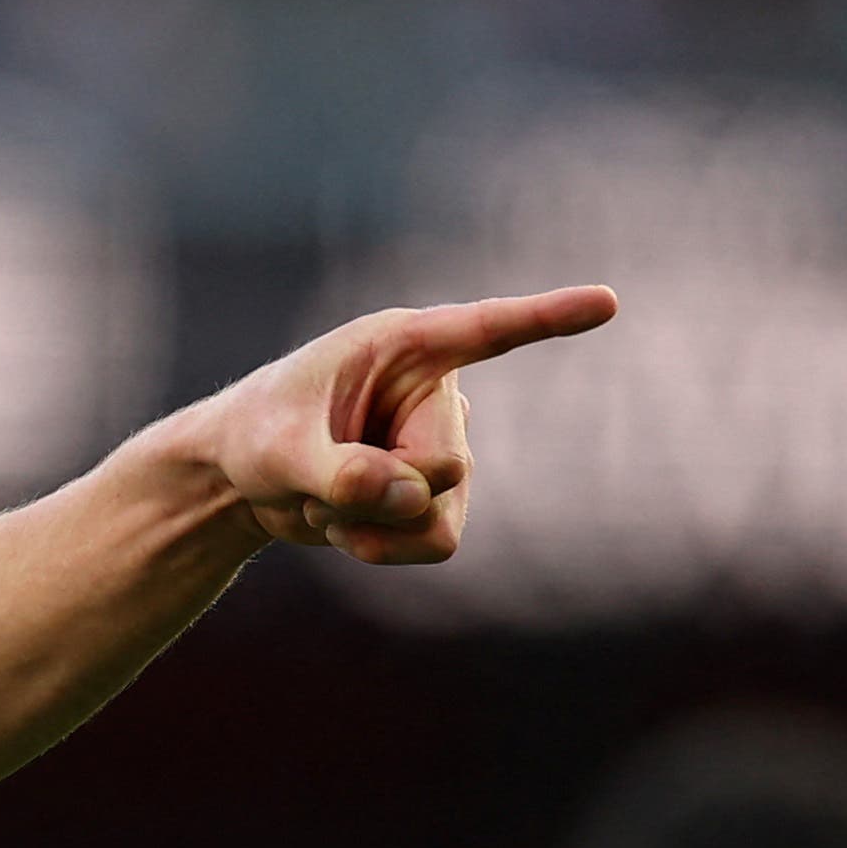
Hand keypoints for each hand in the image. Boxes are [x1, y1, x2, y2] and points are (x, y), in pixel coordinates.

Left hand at [193, 286, 617, 565]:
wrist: (239, 482)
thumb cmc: (255, 436)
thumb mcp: (278, 452)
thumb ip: (338, 472)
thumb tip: (413, 496)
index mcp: (402, 347)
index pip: (486, 331)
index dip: (547, 317)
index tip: (607, 301)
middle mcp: (435, 394)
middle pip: (446, 466)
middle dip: (378, 490)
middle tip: (316, 478)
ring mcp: (443, 449)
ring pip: (440, 519)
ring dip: (371, 526)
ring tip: (323, 498)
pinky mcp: (439, 497)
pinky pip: (433, 544)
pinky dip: (379, 546)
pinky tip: (345, 522)